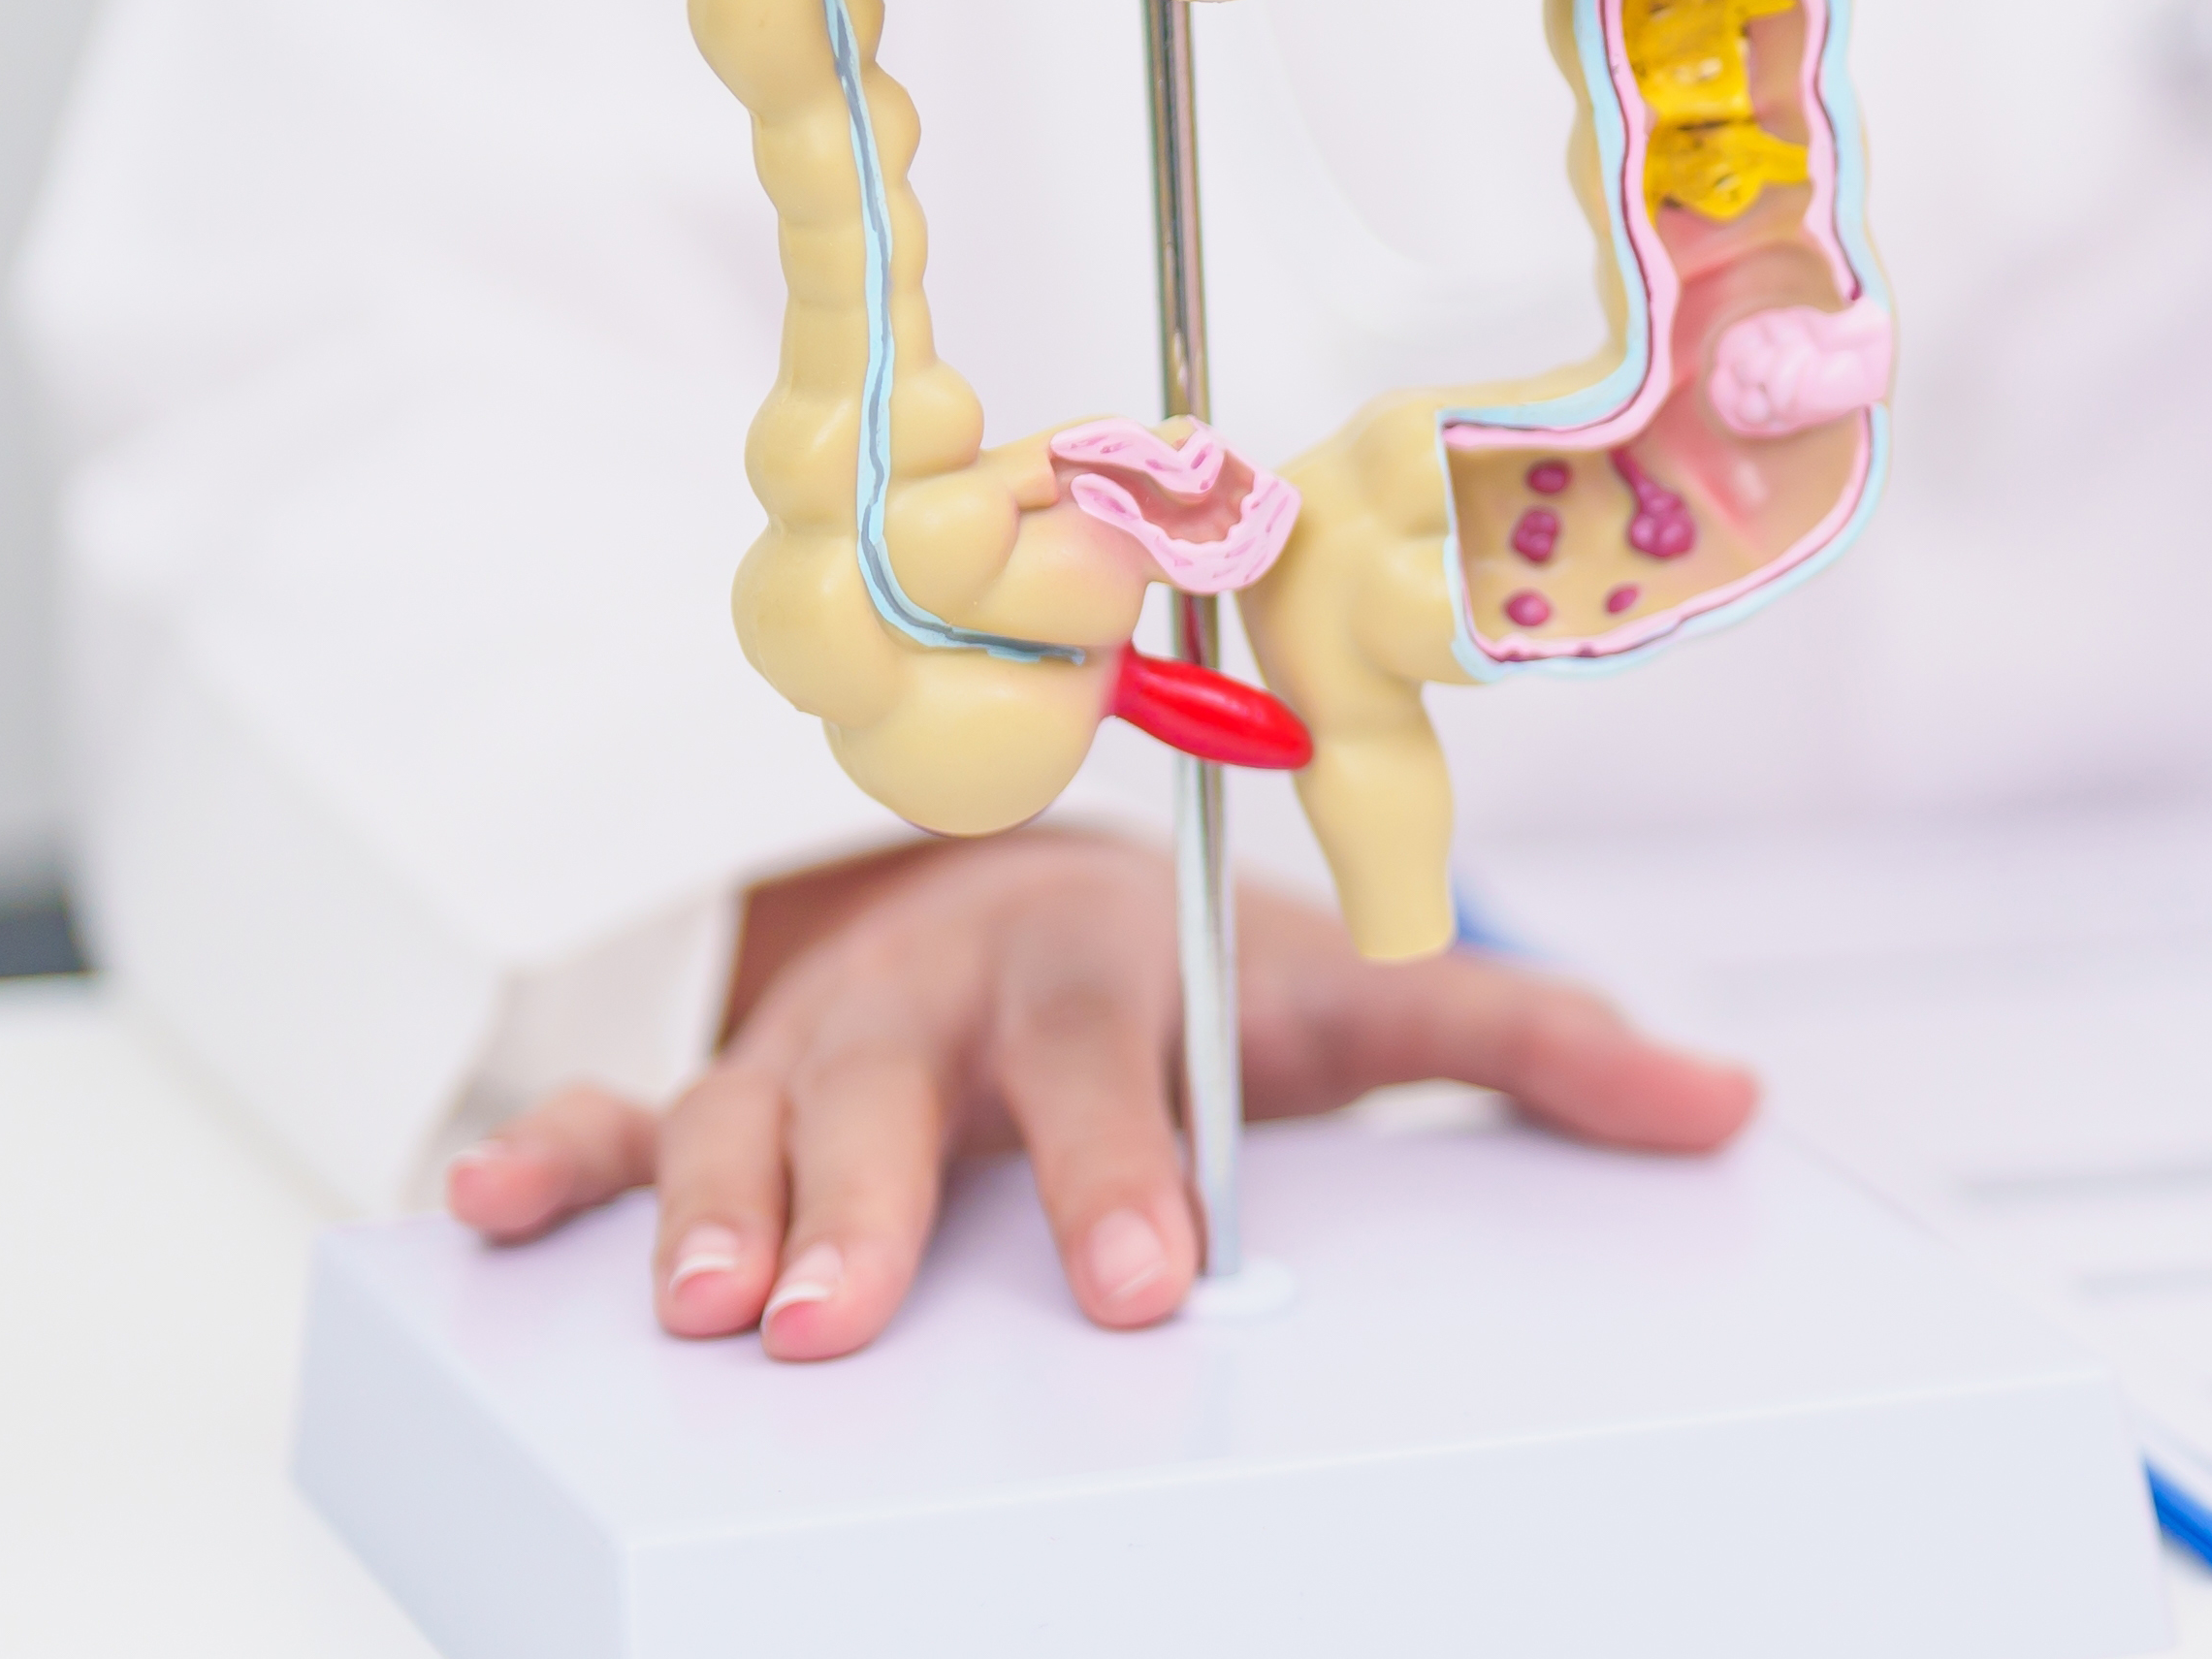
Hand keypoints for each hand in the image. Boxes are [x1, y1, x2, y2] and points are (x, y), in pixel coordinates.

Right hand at [435, 830, 1759, 1360]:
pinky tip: (484, 1216)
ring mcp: (817, 1038)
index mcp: (1102, 975)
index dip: (1125, 1173)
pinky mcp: (725, 1083)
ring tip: (690, 1315)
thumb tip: (1727, 1105)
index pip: (1117, 1075)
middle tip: (833, 1323)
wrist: (1043, 888)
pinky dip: (549, 1159)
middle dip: (865, 1211)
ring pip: (743, 1111)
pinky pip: (614, 1109)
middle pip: (898, 1102)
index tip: (1143, 1280)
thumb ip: (1529, 1054)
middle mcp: (943, 1000)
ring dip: (704, 1206)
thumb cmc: (1205, 976)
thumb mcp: (1360, 1004)